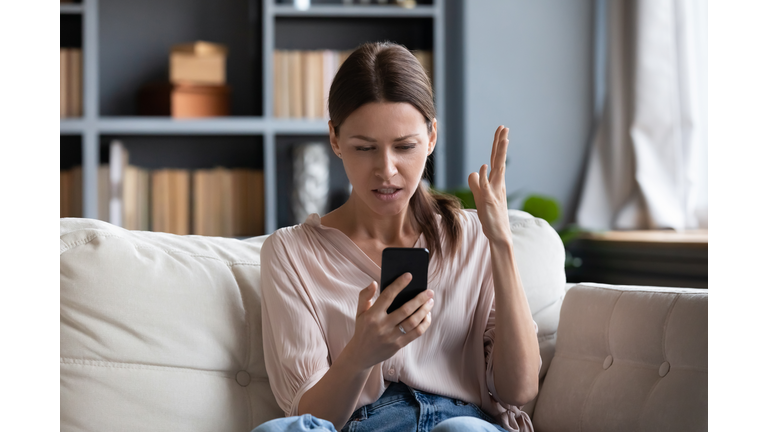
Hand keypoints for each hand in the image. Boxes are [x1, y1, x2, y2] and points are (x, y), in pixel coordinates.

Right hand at [346, 273, 434, 369]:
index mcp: (372, 315)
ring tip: (430, 302)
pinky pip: (416, 333)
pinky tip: (427, 316)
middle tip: (429, 291)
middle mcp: (382, 326)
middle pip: (405, 310)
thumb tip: (374, 283)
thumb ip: (365, 295)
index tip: (409, 276)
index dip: (399, 284)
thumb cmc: (363, 329)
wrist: (361, 354)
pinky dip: (424, 323)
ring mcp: (391, 337)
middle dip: (420, 299)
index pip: (387, 296)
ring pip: (413, 322)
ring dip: (424, 310)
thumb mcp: (359, 312)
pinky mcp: (398, 345)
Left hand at [468, 126, 512, 244]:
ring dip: (500, 154)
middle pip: (499, 160)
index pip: (496, 159)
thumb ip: (477, 183)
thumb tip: (474, 172)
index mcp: (496, 181)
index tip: (501, 131)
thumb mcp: (480, 196)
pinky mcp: (489, 201)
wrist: (498, 234)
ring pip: (498, 169)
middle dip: (501, 143)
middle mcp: (498, 184)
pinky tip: (484, 166)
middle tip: (505, 128)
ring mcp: (494, 192)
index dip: (498, 145)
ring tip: (503, 139)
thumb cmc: (491, 216)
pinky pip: (486, 187)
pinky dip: (485, 177)